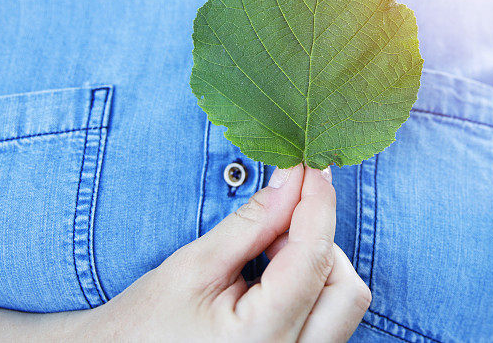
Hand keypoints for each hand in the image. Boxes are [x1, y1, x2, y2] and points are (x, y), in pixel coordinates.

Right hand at [90, 164, 370, 341]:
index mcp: (263, 339)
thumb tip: (294, 179)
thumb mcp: (195, 265)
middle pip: (347, 290)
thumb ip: (253, 222)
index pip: (313, 259)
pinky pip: (327, 319)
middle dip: (320, 245)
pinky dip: (310, 287)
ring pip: (343, 304)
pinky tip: (270, 279)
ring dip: (315, 266)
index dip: (317, 204)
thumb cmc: (145, 323)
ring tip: (263, 258)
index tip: (313, 166)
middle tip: (276, 226)